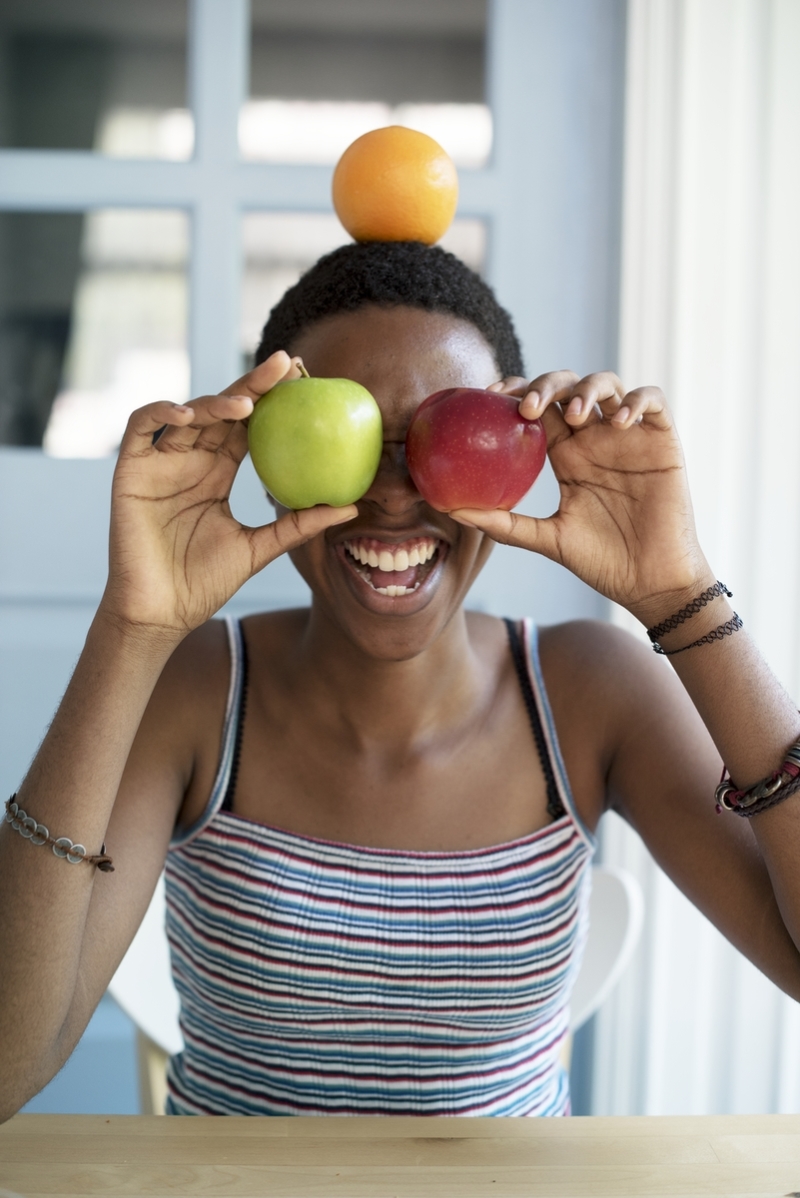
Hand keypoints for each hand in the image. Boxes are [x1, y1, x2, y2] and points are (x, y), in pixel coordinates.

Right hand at [102, 352, 356, 634]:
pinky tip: (188, 416)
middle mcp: (189, 461)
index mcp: (217, 473)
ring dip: (214, 402)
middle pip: (220, 410)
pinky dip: (161, 412)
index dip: (269, 400)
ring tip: (246, 405)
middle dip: (250, 385)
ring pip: (185, 414)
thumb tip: (352, 506)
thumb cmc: (206, 582)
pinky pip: (139, 427)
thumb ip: (299, 524)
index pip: (245, 426)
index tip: (301, 379)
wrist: (162, 613)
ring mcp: (159, 464)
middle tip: (283, 364)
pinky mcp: (131, 471)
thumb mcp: (261, 548)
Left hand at [458, 371, 711, 619]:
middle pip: (566, 387)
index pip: (537, 408)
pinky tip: (618, 421)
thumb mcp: (547, 540)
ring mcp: (629, 437)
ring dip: (586, 389)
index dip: (514, 391)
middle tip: (528, 407)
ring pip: (606, 384)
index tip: (488, 396)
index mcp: (567, 456)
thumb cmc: (602, 562)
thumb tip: (450, 509)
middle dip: (545, 385)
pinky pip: (652, 401)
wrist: (651, 582)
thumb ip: (504, 523)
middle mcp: (594, 439)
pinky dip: (635, 400)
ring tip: (574, 415)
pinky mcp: (662, 441)